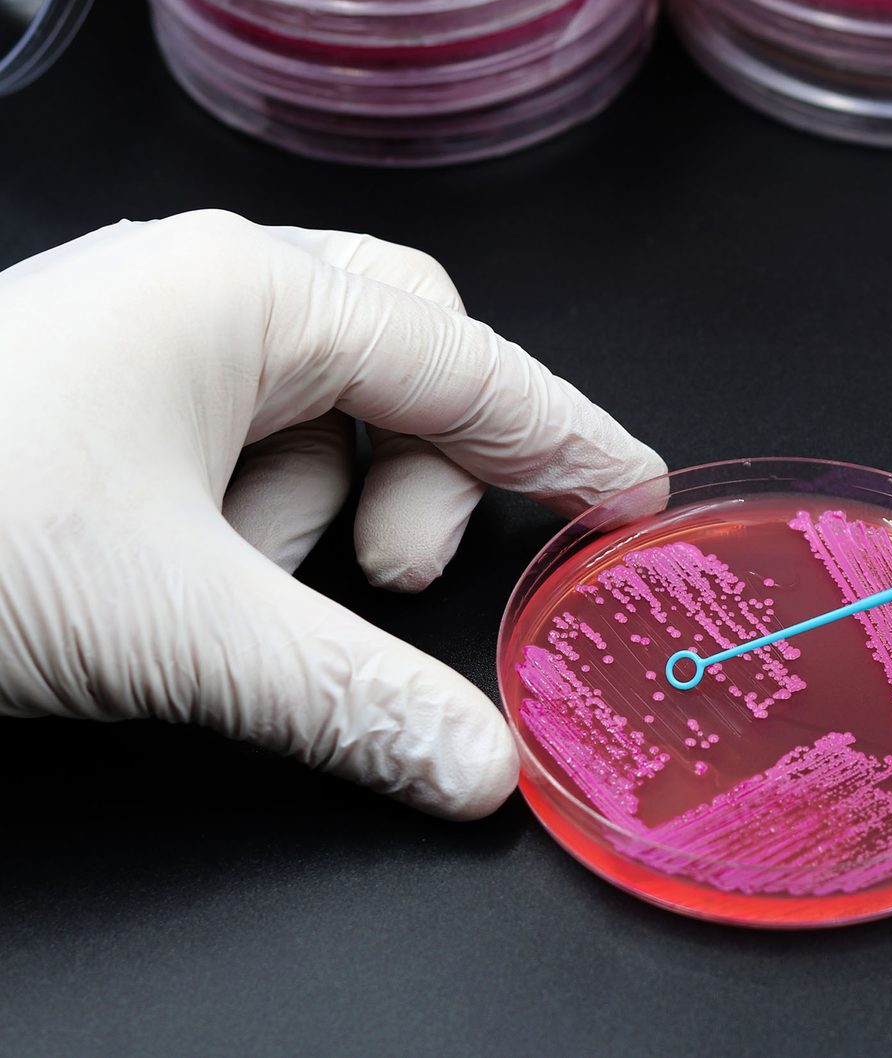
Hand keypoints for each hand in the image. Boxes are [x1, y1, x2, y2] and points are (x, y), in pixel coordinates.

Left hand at [0, 210, 664, 818]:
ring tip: (245, 592)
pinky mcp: (96, 400)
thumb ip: (349, 695)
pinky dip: (250, 519)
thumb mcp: (173, 623)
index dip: (563, 436)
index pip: (465, 364)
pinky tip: (193, 580)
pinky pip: (233, 443)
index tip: (629, 493)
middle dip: (419, 475)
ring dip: (316, 511)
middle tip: (397, 580)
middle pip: (396, 361)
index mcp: (240, 296)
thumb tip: (477, 763)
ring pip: (311, 411)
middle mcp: (196, 294)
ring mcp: (139, 340)